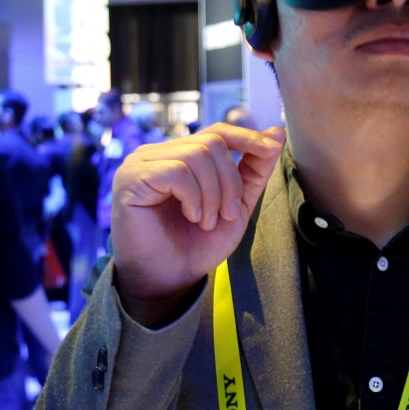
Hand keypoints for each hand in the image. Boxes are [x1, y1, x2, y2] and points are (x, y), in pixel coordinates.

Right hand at [111, 123, 285, 322]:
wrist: (170, 279)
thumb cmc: (197, 244)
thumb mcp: (236, 204)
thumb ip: (254, 170)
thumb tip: (277, 131)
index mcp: (180, 156)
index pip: (217, 131)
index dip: (246, 137)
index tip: (271, 149)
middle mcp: (158, 153)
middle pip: (212, 143)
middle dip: (230, 182)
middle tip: (226, 215)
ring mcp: (141, 163)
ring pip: (196, 155)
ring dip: (212, 194)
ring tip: (206, 221)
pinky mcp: (131, 178)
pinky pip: (176, 171)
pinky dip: (193, 197)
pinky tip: (190, 217)